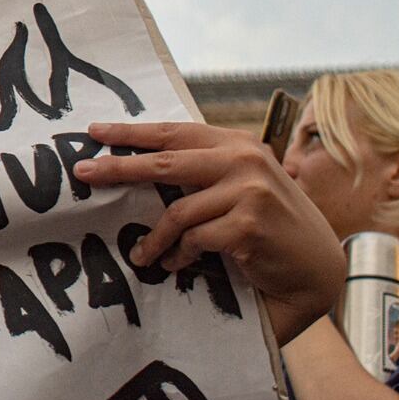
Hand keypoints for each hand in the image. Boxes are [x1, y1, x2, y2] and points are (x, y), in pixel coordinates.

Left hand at [74, 120, 344, 344]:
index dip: (131, 133)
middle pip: (164, 163)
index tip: (93, 132)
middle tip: (82, 174)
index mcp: (237, 144)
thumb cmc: (269, 226)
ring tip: (142, 254)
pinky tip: (175, 265)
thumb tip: (138, 165)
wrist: (316, 268)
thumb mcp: (239, 185)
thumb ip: (202, 170)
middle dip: (118, 168)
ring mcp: (249, 191)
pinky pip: (194, 240)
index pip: (173, 132)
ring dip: (155, 239)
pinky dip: (179, 255)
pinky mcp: (248, 225)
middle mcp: (244, 160)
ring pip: (177, 211)